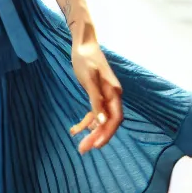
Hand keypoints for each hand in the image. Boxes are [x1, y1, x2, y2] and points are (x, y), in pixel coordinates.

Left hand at [67, 31, 123, 153]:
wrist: (83, 43)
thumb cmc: (85, 58)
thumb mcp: (88, 79)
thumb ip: (96, 100)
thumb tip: (102, 121)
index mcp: (114, 92)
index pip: (115, 118)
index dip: (107, 133)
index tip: (96, 145)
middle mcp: (113, 96)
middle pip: (108, 122)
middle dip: (97, 136)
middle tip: (82, 149)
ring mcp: (105, 96)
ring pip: (100, 120)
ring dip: (91, 132)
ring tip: (80, 144)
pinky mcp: (97, 94)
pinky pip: (94, 113)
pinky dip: (86, 122)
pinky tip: (76, 129)